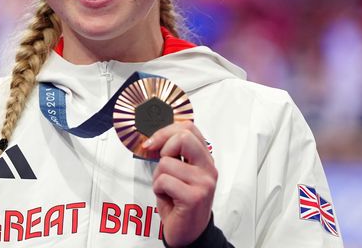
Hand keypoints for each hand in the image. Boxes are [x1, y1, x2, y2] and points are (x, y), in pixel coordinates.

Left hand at [144, 121, 216, 246]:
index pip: (189, 128)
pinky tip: (168, 198)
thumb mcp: (178, 172)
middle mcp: (208, 168)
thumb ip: (174, 153)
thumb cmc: (179, 202)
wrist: (188, 233)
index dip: (166, 131)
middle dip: (164, 148)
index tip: (153, 142)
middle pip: (183, 137)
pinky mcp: (194, 197)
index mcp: (204, 159)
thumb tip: (154, 138)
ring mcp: (204, 182)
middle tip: (163, 166)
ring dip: (158, 177)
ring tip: (167, 189)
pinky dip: (158, 189)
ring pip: (167, 163)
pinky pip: (164, 181)